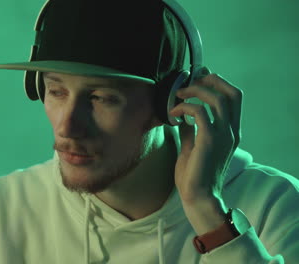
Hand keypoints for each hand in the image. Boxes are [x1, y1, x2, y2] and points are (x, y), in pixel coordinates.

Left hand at [168, 67, 243, 233]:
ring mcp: (223, 136)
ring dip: (197, 90)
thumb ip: (191, 130)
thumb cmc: (194, 175)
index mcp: (230, 131)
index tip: (199, 76)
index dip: (218, 82)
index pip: (234, 97)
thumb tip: (182, 116)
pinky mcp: (209, 141)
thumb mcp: (193, 147)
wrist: (198, 197)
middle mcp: (231, 131)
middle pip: (232, 93)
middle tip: (190, 81)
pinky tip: (174, 113)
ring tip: (179, 94)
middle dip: (211, 80)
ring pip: (218, 99)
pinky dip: (186, 107)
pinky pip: (200, 113)